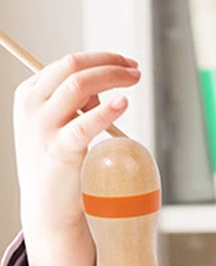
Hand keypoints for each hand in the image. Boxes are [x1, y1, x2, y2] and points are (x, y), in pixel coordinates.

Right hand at [12, 52, 138, 265]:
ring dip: (111, 77)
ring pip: (78, 86)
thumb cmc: (59, 163)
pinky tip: (122, 103)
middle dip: (108, 63)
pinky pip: (83, 124)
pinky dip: (105, 111)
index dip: (100, 59)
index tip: (126, 64)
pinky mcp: (60, 149)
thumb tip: (102, 89)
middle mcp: (31, 105)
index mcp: (29, 94)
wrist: (49, 206)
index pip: (67, 63)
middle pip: (72, 67)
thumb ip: (76, 104)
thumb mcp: (59, 124)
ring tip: (135, 79)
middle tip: (135, 70)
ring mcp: (42, 127)